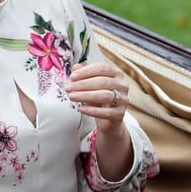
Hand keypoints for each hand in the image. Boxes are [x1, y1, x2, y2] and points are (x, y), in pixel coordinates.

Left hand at [65, 62, 132, 179]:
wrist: (109, 123)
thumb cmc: (97, 101)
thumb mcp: (90, 87)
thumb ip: (83, 76)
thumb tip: (72, 68)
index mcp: (116, 75)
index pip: (103, 67)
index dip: (87, 70)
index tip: (72, 74)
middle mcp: (123, 88)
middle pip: (103, 82)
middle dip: (83, 84)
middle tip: (67, 87)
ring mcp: (124, 103)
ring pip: (105, 96)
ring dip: (86, 96)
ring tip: (71, 96)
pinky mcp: (119, 118)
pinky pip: (106, 113)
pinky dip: (92, 110)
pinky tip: (80, 109)